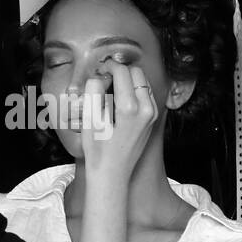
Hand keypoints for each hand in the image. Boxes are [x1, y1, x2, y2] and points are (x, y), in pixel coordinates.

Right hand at [79, 63, 157, 183]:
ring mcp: (152, 114)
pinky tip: (121, 98)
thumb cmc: (98, 151)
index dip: (108, 66)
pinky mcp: (152, 119)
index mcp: (130, 107)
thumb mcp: (89, 119)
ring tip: (111, 87)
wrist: (112, 174)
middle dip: (120, 70)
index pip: (122, 71)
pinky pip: (146, 94)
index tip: (99, 70)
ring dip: (129, 79)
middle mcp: (146, 109)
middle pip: (136, 72)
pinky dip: (135, 90)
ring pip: (143, 82)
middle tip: (105, 76)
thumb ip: (94, 90)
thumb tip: (100, 76)